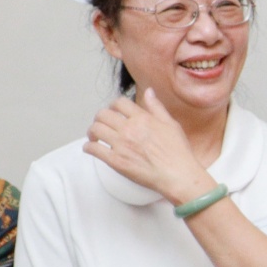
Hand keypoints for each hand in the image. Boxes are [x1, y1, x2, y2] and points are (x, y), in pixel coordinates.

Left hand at [83, 91, 211, 206]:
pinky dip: (88, 147)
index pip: (119, 103)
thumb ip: (157, 107)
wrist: (178, 174)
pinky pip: (94, 149)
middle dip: (100, 118)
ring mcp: (121, 145)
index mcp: (142, 118)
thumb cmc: (178, 152)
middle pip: (102, 114)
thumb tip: (149, 92)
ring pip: (95, 129)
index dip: (113, 106)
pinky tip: (91, 148)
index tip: (113, 111)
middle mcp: (129, 129)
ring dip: (92, 132)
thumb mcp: (171, 124)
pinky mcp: (116, 161)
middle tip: (102, 124)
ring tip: (95, 136)